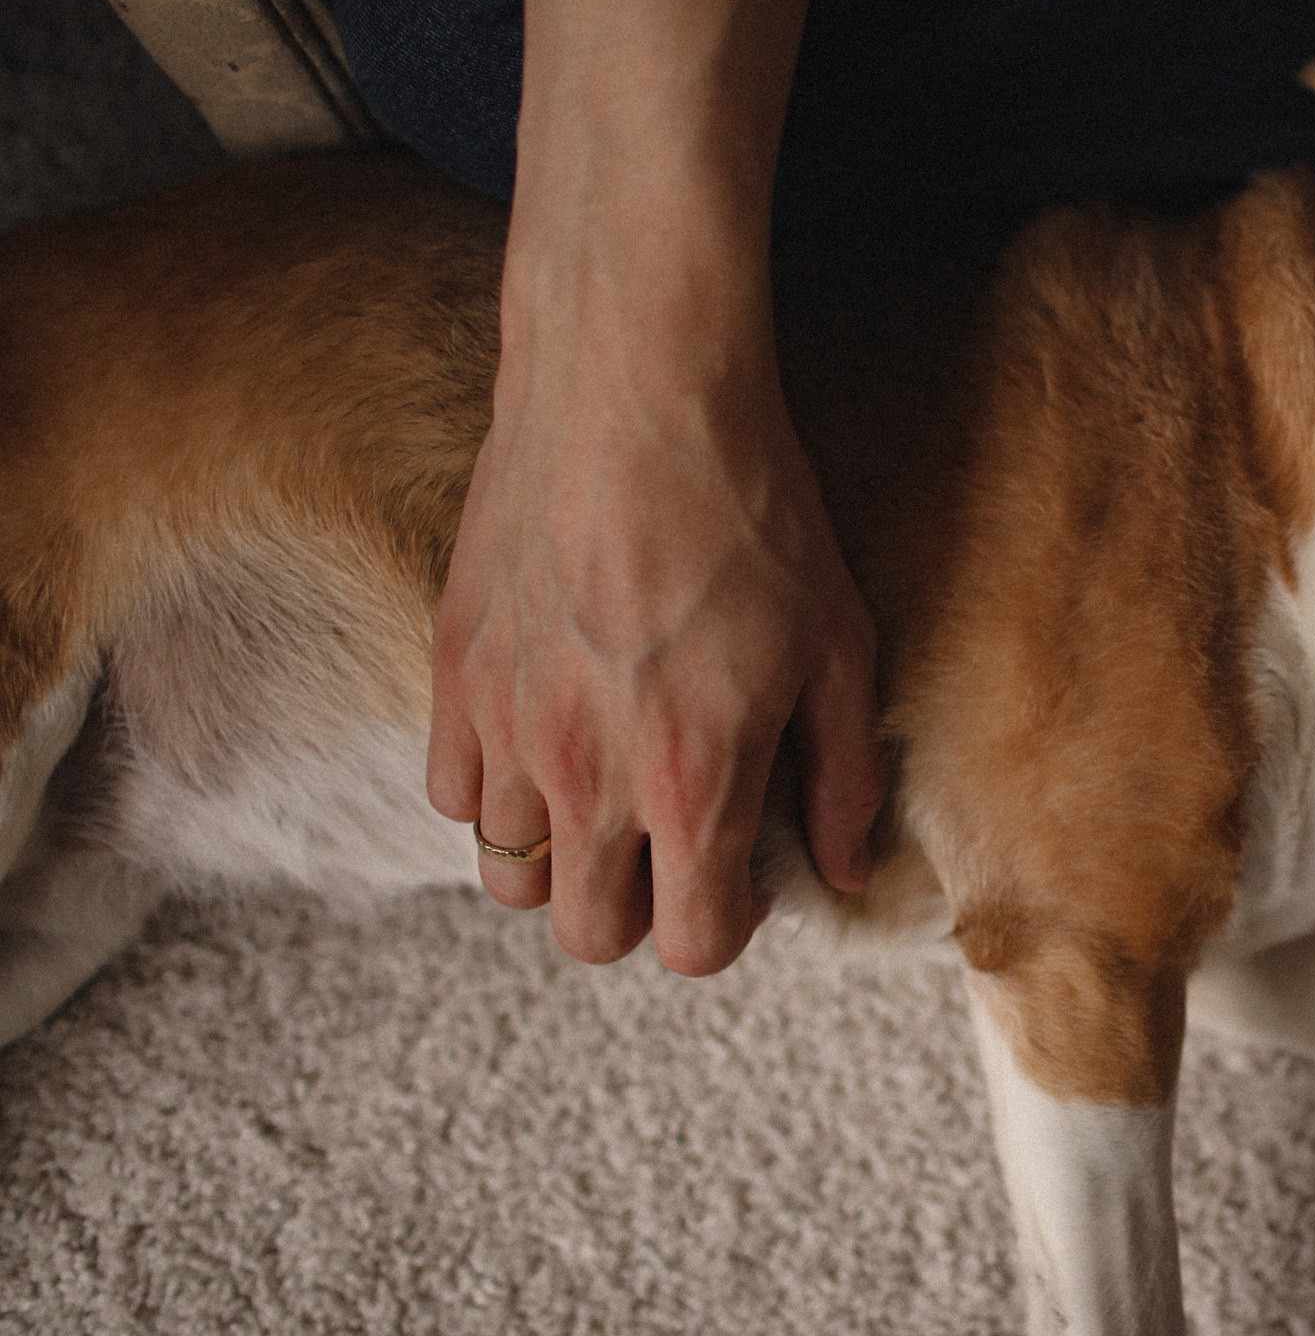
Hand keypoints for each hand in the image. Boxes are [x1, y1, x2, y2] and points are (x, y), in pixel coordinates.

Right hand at [428, 197, 883, 976]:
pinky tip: (549, 736)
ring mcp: (508, 729)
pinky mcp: (452, 674)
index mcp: (695, 781)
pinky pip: (451, 796)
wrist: (636, 391)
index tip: (745, 868)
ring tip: (610, 788)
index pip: (691, 944)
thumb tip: (843, 870)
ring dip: (563, 853)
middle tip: (676, 838)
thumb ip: (841, 774)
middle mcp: (588, 776)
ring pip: (509, 873)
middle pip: (590, 934)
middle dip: (641, 908)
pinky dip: (497, 789)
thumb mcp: (838, 644)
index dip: (729, 922)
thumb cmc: (756, 513)